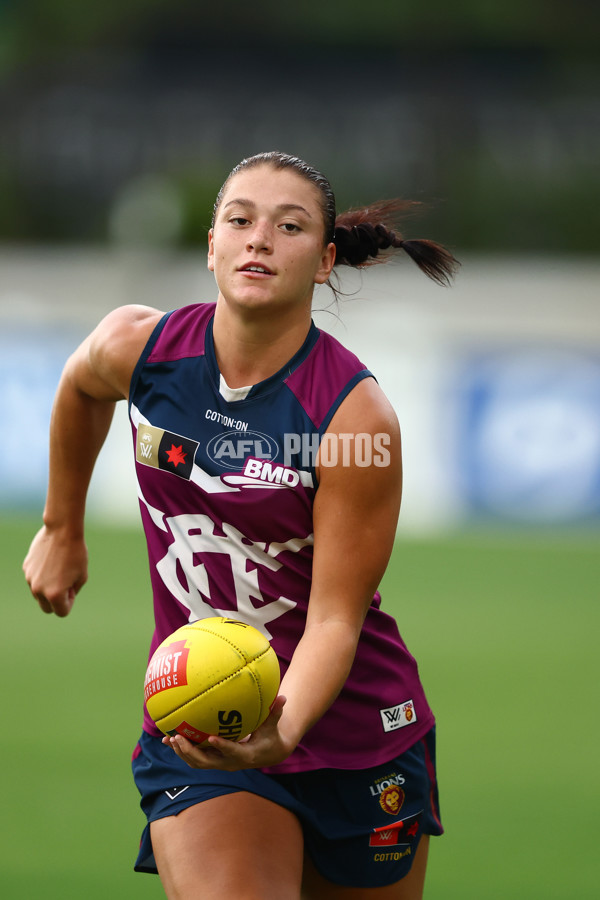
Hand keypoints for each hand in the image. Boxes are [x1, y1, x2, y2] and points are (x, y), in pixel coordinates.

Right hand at [23, 525, 87, 616]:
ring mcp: (30, 579)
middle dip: (56, 601)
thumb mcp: (82, 576)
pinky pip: (34, 578)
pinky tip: (51, 560)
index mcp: (54, 595)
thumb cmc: (76, 553)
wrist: (62, 530)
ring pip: (39, 594)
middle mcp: (38, 589)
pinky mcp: (26, 568)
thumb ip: (72, 592)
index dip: (70, 602)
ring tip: (59, 569)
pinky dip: (42, 574)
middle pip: (46, 608)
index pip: (62, 612)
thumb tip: (62, 598)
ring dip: (48, 587)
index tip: (73, 587)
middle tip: (66, 583)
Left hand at [162, 696, 294, 770]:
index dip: (221, 747)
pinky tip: (168, 739)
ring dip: (182, 752)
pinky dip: (182, 750)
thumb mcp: (273, 726)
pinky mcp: (213, 760)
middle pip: (206, 762)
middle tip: (179, 737)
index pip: (232, 752)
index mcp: (245, 755)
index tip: (210, 738)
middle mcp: (229, 763)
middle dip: (191, 751)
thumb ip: (275, 712)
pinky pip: (194, 758)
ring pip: (197, 763)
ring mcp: (220, 764)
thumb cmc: (270, 736)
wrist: (268, 753)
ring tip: (169, 739)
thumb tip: (283, 697)